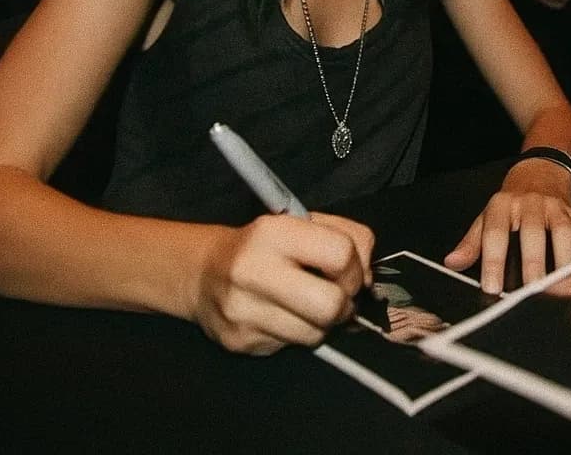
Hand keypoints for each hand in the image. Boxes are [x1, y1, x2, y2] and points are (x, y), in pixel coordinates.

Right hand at [194, 212, 374, 354]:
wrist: (203, 273)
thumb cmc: (267, 246)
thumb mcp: (305, 224)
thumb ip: (348, 238)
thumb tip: (367, 280)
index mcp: (273, 232)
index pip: (340, 254)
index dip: (356, 268)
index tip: (349, 272)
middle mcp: (252, 270)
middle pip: (330, 305)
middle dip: (344, 306)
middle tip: (336, 299)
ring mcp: (242, 311)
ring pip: (315, 334)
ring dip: (322, 324)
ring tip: (308, 307)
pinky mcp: (238, 342)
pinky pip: (292, 347)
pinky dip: (298, 334)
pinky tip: (283, 317)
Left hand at [444, 159, 570, 292]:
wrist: (540, 174)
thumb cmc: (510, 205)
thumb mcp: (486, 218)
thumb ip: (471, 243)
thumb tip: (452, 263)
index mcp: (503, 205)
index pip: (495, 233)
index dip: (493, 260)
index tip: (491, 287)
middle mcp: (531, 203)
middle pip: (532, 232)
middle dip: (533, 262)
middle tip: (532, 291)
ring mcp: (558, 207)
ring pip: (564, 230)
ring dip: (564, 258)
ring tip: (562, 285)